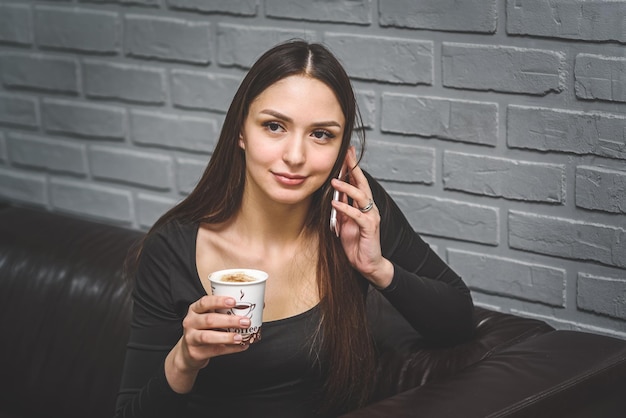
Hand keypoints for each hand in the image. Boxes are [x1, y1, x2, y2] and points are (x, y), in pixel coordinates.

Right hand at [165, 295, 250, 392]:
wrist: (189, 352)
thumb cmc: (204, 329)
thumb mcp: (210, 316)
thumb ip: (227, 311)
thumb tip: (259, 305)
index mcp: (195, 309)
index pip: (205, 302)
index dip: (219, 301)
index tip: (234, 301)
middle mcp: (190, 322)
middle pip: (209, 320)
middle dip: (229, 321)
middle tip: (245, 321)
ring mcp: (191, 338)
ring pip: (208, 337)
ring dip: (227, 337)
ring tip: (241, 337)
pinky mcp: (195, 352)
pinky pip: (214, 350)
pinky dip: (230, 349)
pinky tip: (241, 346)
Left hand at [330, 147, 393, 288]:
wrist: (368, 264)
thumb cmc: (357, 245)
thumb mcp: (345, 223)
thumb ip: (342, 209)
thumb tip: (334, 194)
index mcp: (363, 206)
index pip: (358, 183)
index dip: (352, 168)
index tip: (347, 154)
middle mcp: (369, 208)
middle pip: (362, 184)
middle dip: (354, 168)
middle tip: (347, 154)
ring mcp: (371, 217)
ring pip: (361, 197)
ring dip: (347, 187)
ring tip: (334, 180)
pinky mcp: (369, 228)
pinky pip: (356, 215)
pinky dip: (345, 208)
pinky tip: (335, 202)